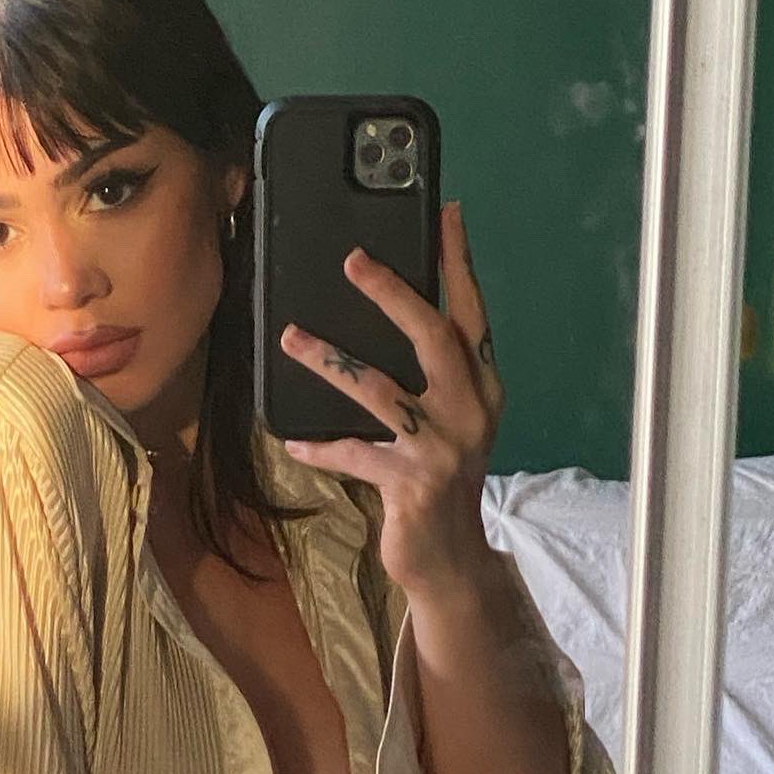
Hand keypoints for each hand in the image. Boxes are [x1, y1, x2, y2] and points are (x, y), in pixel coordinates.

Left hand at [278, 200, 504, 597]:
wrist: (451, 560)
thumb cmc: (438, 479)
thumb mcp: (446, 423)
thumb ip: (428, 377)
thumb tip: (384, 314)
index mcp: (483, 388)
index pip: (473, 313)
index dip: (459, 263)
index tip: (447, 213)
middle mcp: (471, 411)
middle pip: (433, 337)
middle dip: (392, 293)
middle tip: (352, 261)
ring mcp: (443, 449)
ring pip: (381, 391)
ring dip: (330, 361)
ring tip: (291, 337)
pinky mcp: (412, 485)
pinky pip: (355, 454)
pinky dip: (321, 446)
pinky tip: (293, 441)